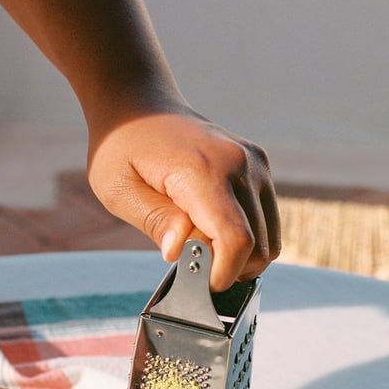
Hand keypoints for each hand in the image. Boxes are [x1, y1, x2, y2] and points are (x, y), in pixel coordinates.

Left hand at [87, 109, 280, 290]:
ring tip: (200, 245)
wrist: (139, 105)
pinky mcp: (260, 169)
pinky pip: (266, 222)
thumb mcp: (119, 189)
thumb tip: (179, 252)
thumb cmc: (122, 148)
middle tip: (191, 263)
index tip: (199, 284)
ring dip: (239, 256)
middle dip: (228, 268)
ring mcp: (256, 165)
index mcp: (205, 170)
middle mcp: (240, 164)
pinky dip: (246, 238)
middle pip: (259, 247)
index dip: (223, 274)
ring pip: (270, 240)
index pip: (237, 240)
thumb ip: (155, 221)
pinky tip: (212, 230)